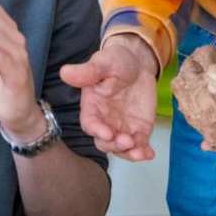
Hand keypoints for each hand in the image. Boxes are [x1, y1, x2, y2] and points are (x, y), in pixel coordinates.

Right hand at [59, 34, 157, 160]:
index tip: (106, 133)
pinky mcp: (138, 129)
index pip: (90, 123)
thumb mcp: (103, 62)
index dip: (96, 130)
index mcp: (92, 107)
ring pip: (122, 148)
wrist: (138, 63)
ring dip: (130, 153)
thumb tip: (65, 72)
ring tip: (140, 153)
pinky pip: (140, 144)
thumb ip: (87, 71)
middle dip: (115, 145)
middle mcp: (105, 121)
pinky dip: (144, 151)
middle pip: (105, 142)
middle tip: (127, 141)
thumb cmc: (116, 61)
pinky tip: (150, 154)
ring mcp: (122, 127)